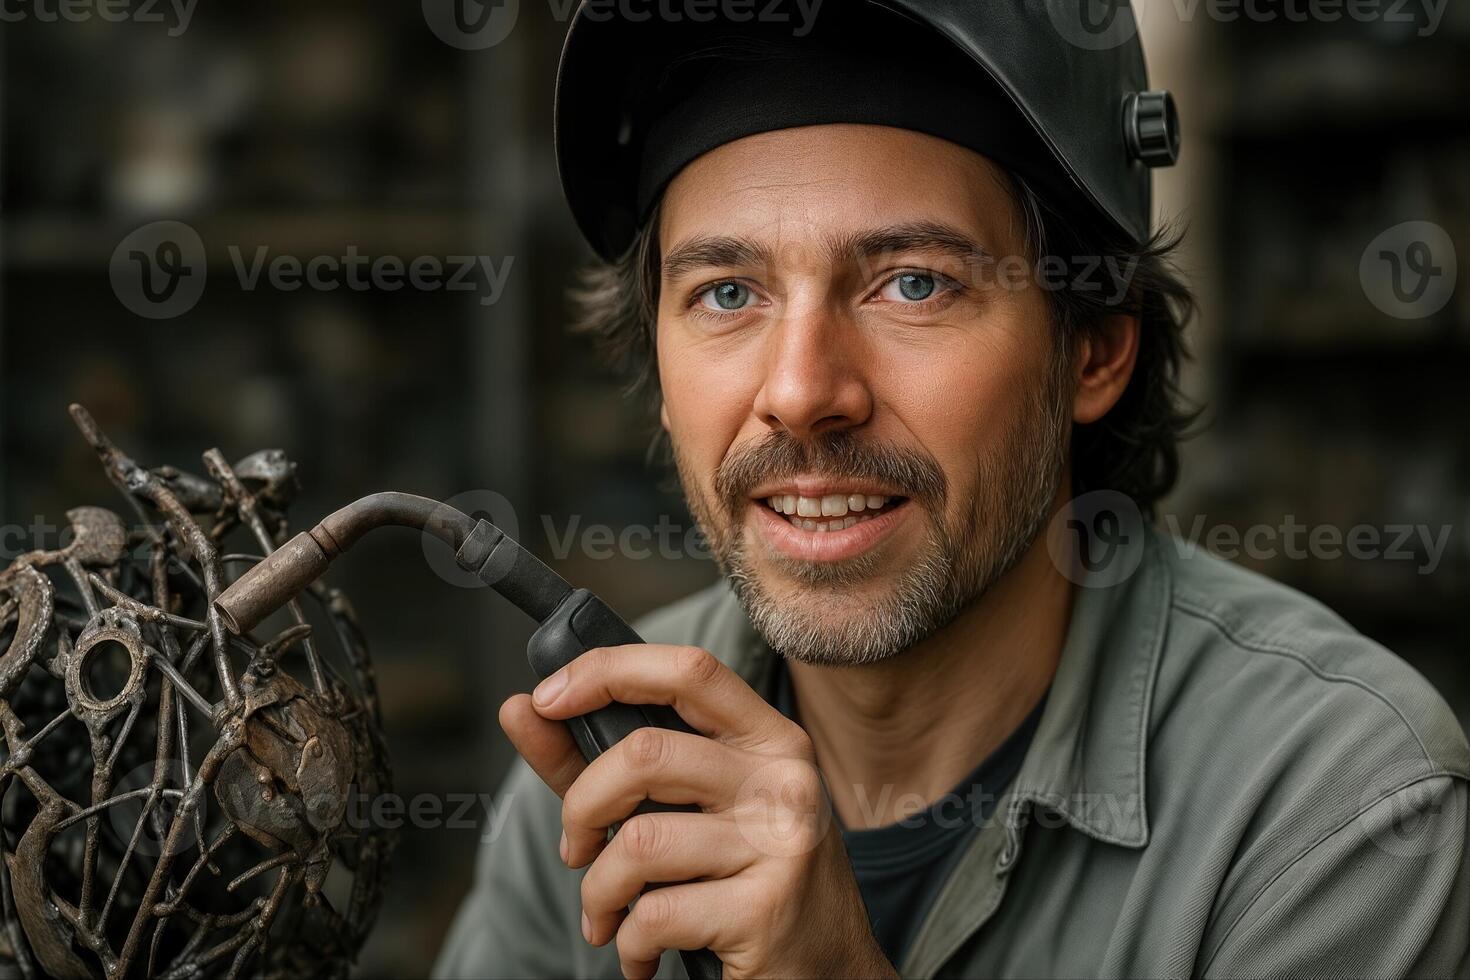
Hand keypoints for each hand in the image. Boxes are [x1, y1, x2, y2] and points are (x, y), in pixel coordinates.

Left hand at [499, 644, 896, 979]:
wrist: (827, 975)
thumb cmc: (741, 884)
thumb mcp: (683, 811)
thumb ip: (597, 761)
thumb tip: (518, 707)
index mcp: (767, 738)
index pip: (689, 670)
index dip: (608, 671)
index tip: (546, 698)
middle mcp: (784, 778)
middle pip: (646, 753)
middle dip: (582, 806)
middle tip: (575, 849)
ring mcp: (782, 842)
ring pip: (639, 842)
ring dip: (598, 892)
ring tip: (607, 916)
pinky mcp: (768, 909)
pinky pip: (655, 914)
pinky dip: (627, 943)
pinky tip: (642, 955)